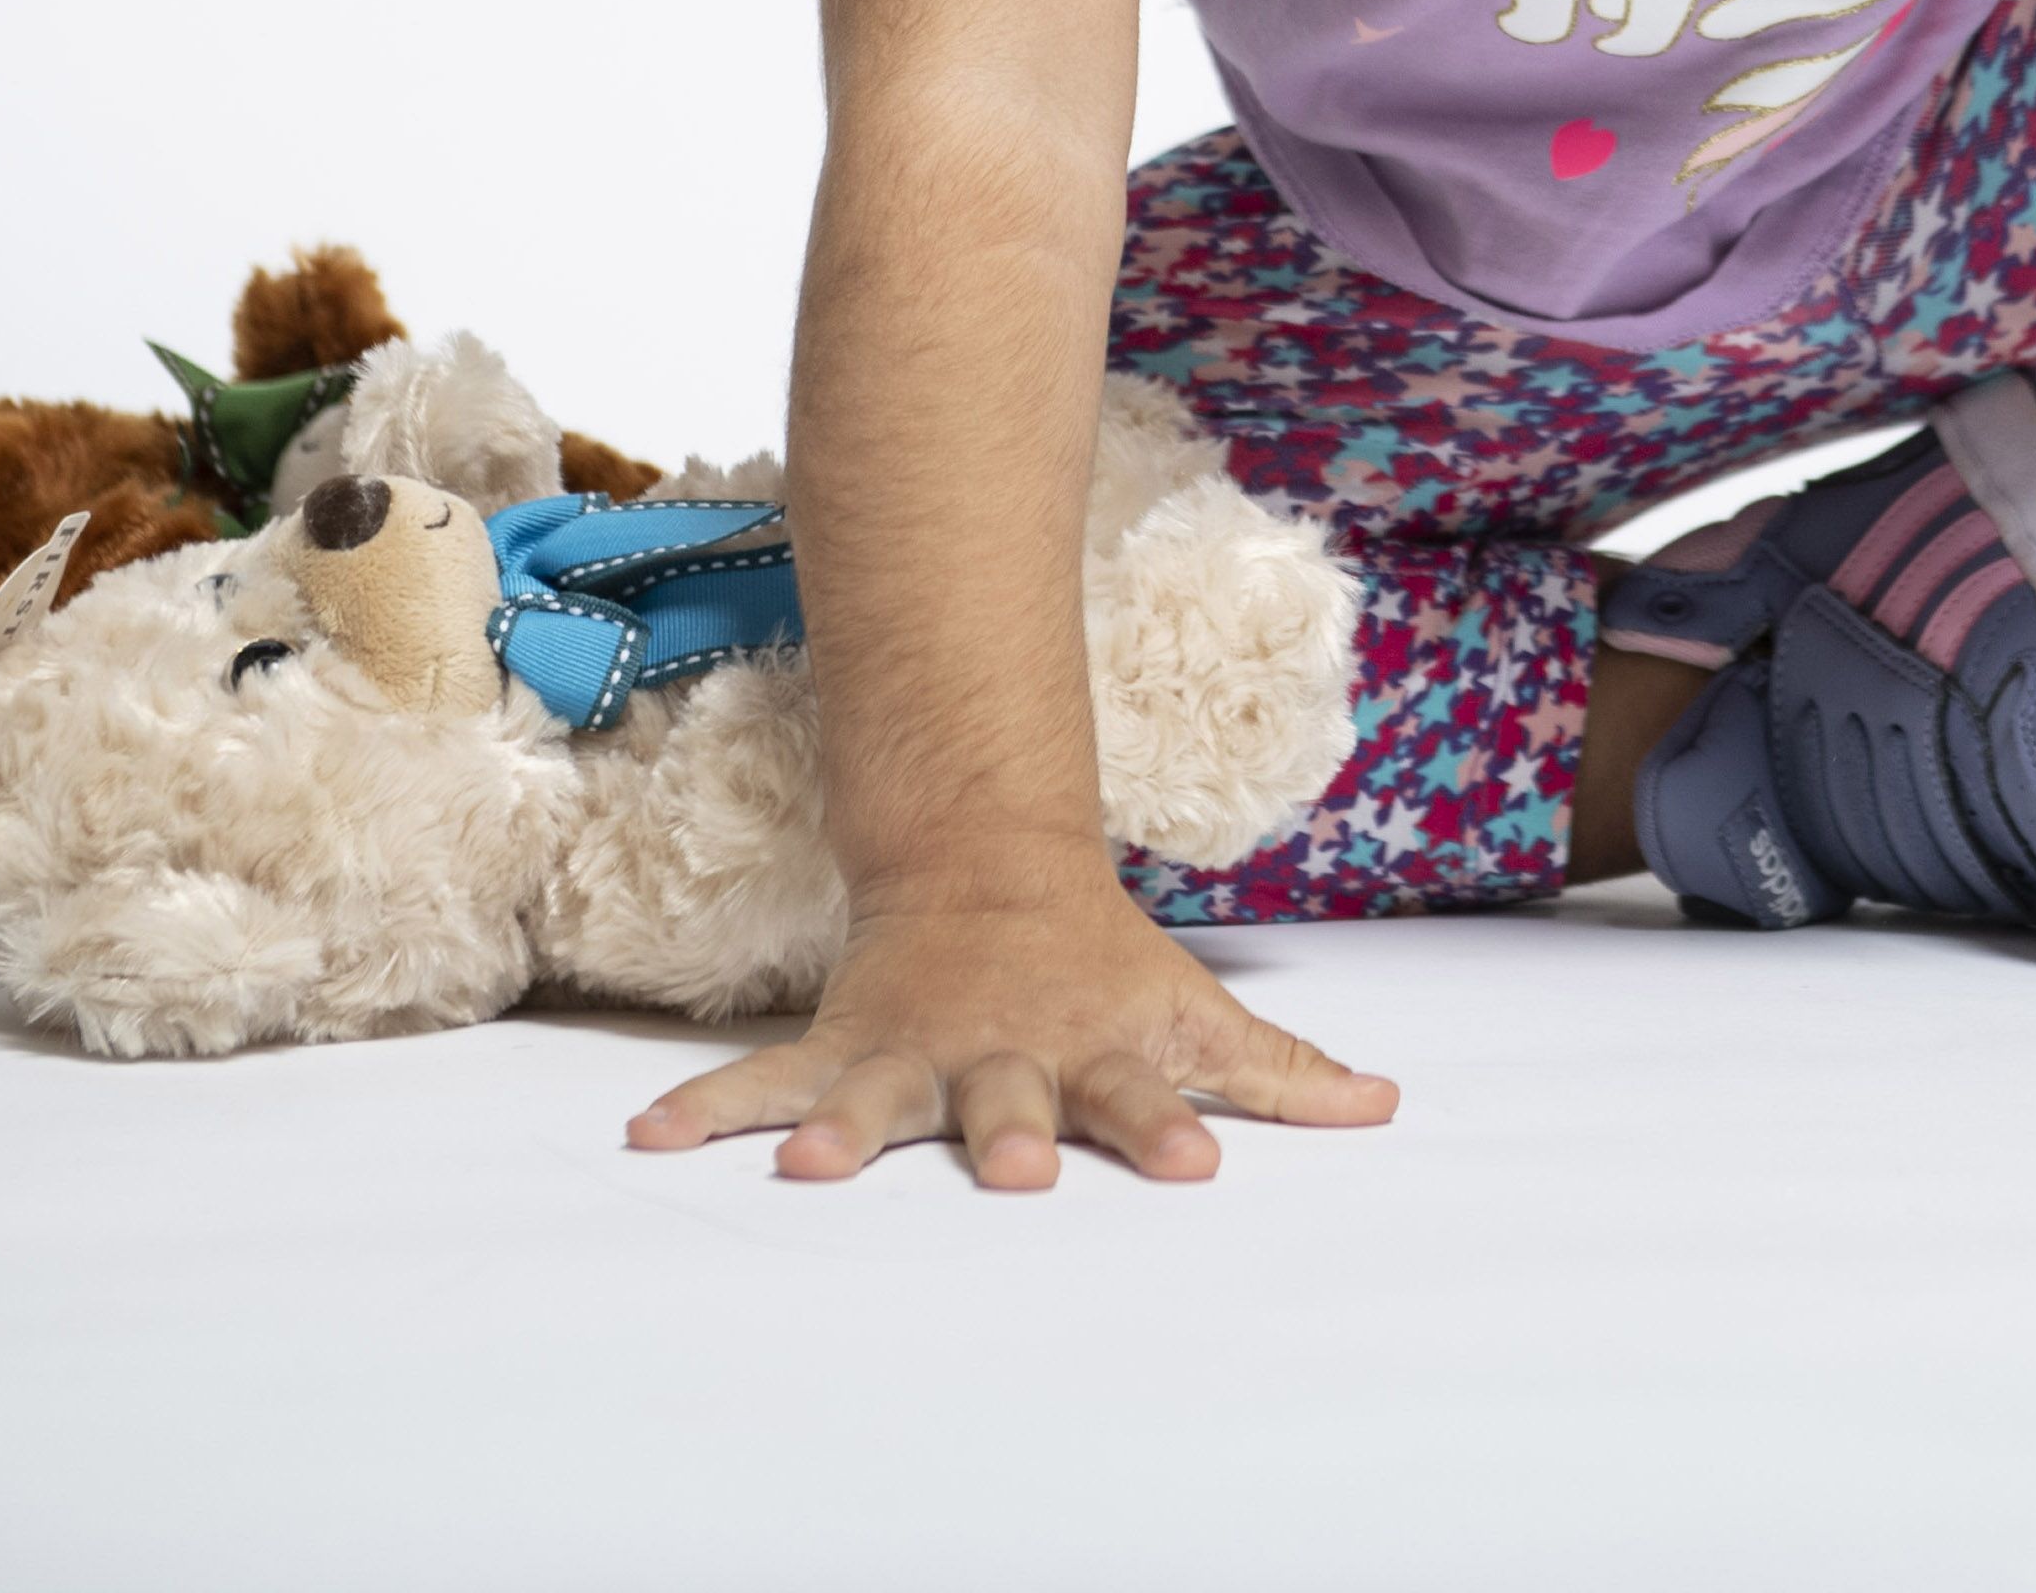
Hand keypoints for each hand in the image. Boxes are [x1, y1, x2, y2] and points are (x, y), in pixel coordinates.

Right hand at [629, 868, 1397, 1188]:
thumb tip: (1386, 1107)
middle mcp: (1000, 1052)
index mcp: (1092, 1047)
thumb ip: (1280, 1070)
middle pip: (1006, 1100)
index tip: (1196, 1166)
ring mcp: (915, 1051)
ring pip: (878, 1096)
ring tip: (807, 1171)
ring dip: (845, 1133)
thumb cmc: (1102, 965)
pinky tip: (649, 1138)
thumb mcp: (1192, 1009)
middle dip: (1009, 1135)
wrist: (987, 860)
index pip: (1142, 1091)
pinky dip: (706, 1107)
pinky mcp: (842, 1047)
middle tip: (1015, 1175)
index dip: (1167, 1126)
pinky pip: (765, 1082)